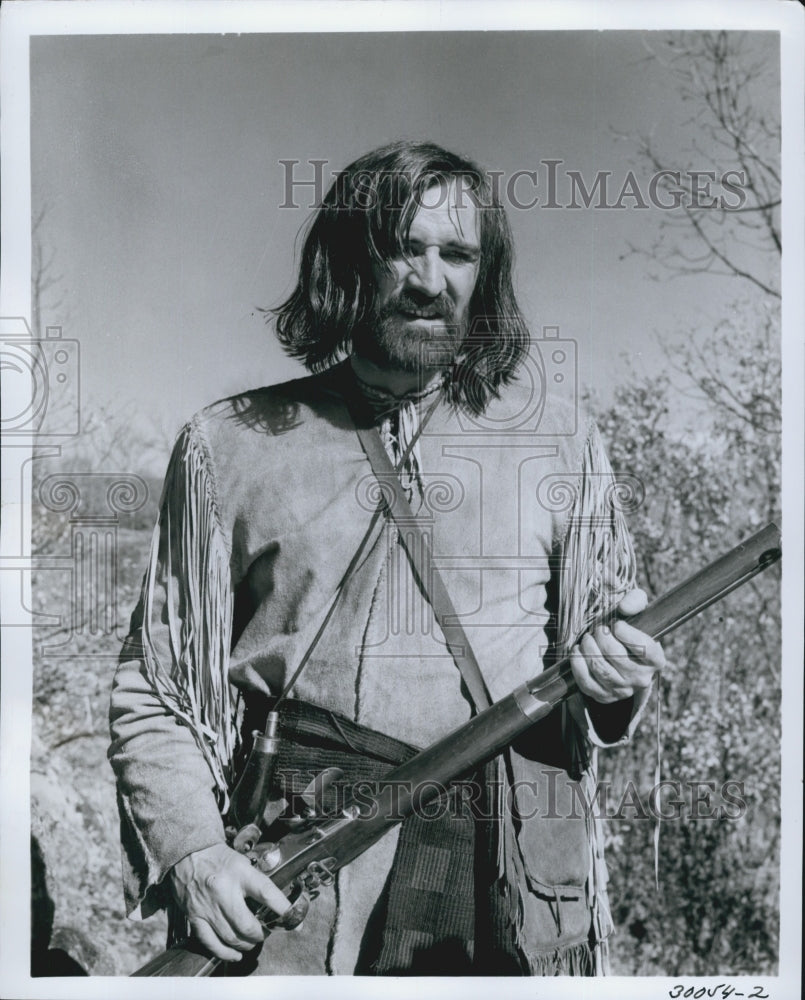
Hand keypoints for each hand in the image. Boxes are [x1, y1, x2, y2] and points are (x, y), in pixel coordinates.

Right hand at [168, 842, 290, 961]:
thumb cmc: (218, 858)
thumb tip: (276, 904)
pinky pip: (212, 943)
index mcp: (240, 873)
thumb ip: (257, 882)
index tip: (293, 918)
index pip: (266, 892)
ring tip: (251, 940)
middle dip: (261, 934)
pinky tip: (234, 954)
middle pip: (248, 925)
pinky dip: (225, 953)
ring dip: (246, 944)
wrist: (187, 854)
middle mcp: (224, 891)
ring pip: (232, 938)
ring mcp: (208, 907)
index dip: (282, 908)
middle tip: (266, 931)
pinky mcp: (195, 917)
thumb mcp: (242, 862)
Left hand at [569, 588, 664, 703]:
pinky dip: (577, 663)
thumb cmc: (630, 632)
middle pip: (616, 656)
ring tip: (588, 638)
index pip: (645, 649)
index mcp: (656, 660)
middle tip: (598, 629)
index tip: (616, 625)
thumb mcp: (638, 613)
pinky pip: (586, 682)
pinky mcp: (603, 696)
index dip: (627, 634)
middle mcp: (641, 679)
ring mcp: (622, 690)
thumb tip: (624, 607)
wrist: (620, 656)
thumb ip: (635, 601)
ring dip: (588, 648)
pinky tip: (578, 651)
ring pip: (600, 668)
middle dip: (601, 637)